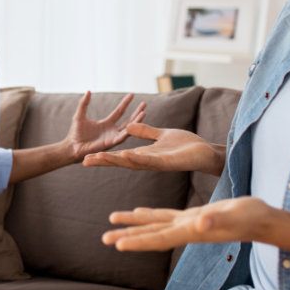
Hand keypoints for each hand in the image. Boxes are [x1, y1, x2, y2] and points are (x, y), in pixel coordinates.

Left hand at [64, 92, 145, 159]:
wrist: (72, 147)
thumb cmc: (75, 133)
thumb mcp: (80, 115)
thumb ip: (84, 103)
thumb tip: (88, 90)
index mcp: (106, 123)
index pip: (119, 112)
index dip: (125, 103)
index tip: (132, 94)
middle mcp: (112, 130)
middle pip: (128, 120)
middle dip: (136, 112)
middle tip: (144, 104)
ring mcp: (112, 137)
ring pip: (128, 128)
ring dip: (136, 121)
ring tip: (144, 113)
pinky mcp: (111, 143)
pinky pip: (122, 137)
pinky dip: (129, 131)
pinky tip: (135, 124)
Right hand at [82, 123, 223, 175]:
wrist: (205, 152)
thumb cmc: (186, 145)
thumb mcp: (161, 135)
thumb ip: (145, 132)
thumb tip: (128, 126)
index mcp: (144, 154)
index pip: (119, 155)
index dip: (104, 156)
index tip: (88, 156)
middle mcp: (146, 161)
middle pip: (120, 161)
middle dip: (103, 161)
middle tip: (84, 161)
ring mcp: (155, 163)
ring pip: (130, 162)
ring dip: (114, 160)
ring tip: (98, 157)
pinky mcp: (166, 163)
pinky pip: (148, 161)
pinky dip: (136, 158)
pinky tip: (125, 154)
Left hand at [103, 197, 270, 251]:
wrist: (261, 219)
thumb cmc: (250, 217)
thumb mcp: (234, 216)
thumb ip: (216, 220)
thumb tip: (200, 224)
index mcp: (190, 231)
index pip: (158, 238)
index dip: (137, 241)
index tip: (117, 245)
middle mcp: (184, 230)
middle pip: (150, 234)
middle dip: (127, 236)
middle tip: (104, 239)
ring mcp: (187, 224)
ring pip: (153, 224)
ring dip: (132, 224)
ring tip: (111, 221)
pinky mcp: (191, 217)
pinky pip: (165, 215)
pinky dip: (149, 214)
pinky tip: (139, 211)